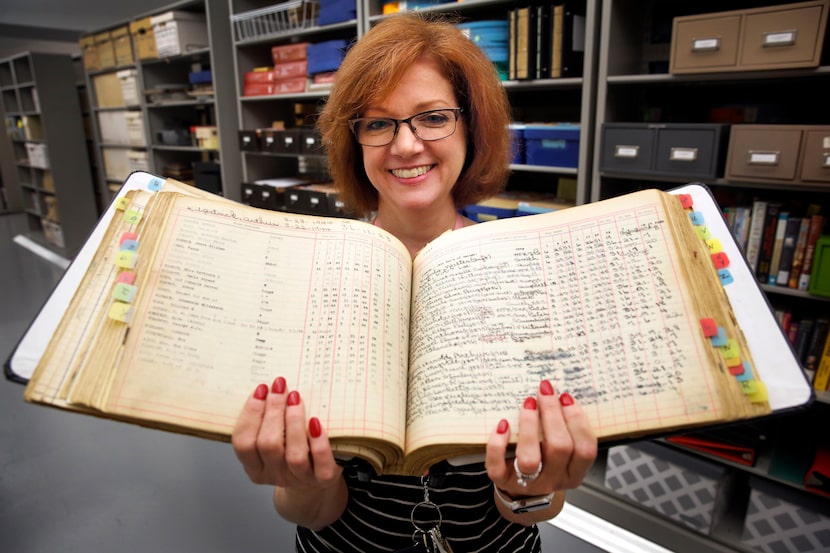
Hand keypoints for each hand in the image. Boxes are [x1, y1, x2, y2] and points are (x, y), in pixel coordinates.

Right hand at [231, 376, 342, 488]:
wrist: (316, 480)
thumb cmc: (293, 450)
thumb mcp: (273, 439)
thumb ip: (268, 420)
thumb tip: (270, 386)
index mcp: (254, 466)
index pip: (243, 443)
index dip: (250, 414)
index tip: (261, 389)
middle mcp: (274, 475)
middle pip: (268, 445)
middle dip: (273, 411)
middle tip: (281, 387)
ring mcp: (298, 479)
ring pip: (294, 455)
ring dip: (294, 422)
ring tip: (296, 398)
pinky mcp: (322, 479)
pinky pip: (320, 464)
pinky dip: (318, 443)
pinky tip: (316, 422)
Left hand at [485, 380, 596, 517]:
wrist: (520, 487)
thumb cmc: (544, 461)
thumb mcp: (562, 449)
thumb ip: (565, 428)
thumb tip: (560, 394)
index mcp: (574, 472)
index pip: (585, 449)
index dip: (578, 421)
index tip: (566, 397)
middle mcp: (554, 479)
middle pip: (560, 448)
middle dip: (552, 415)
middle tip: (545, 391)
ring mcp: (528, 483)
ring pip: (530, 458)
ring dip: (529, 426)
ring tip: (528, 403)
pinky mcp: (503, 481)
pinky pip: (498, 465)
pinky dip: (498, 443)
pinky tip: (503, 424)